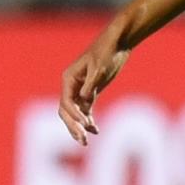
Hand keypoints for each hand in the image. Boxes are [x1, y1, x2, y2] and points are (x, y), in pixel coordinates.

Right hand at [58, 26, 128, 145]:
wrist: (119, 42)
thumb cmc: (108, 51)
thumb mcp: (101, 67)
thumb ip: (92, 83)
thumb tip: (83, 99)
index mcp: (69, 78)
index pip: (66, 101)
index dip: (74, 115)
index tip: (84, 124)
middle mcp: (71, 85)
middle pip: (66, 110)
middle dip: (73, 126)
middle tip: (82, 141)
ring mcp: (80, 89)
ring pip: (75, 112)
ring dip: (79, 127)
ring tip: (85, 142)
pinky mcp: (90, 91)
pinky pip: (86, 110)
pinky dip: (89, 120)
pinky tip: (95, 130)